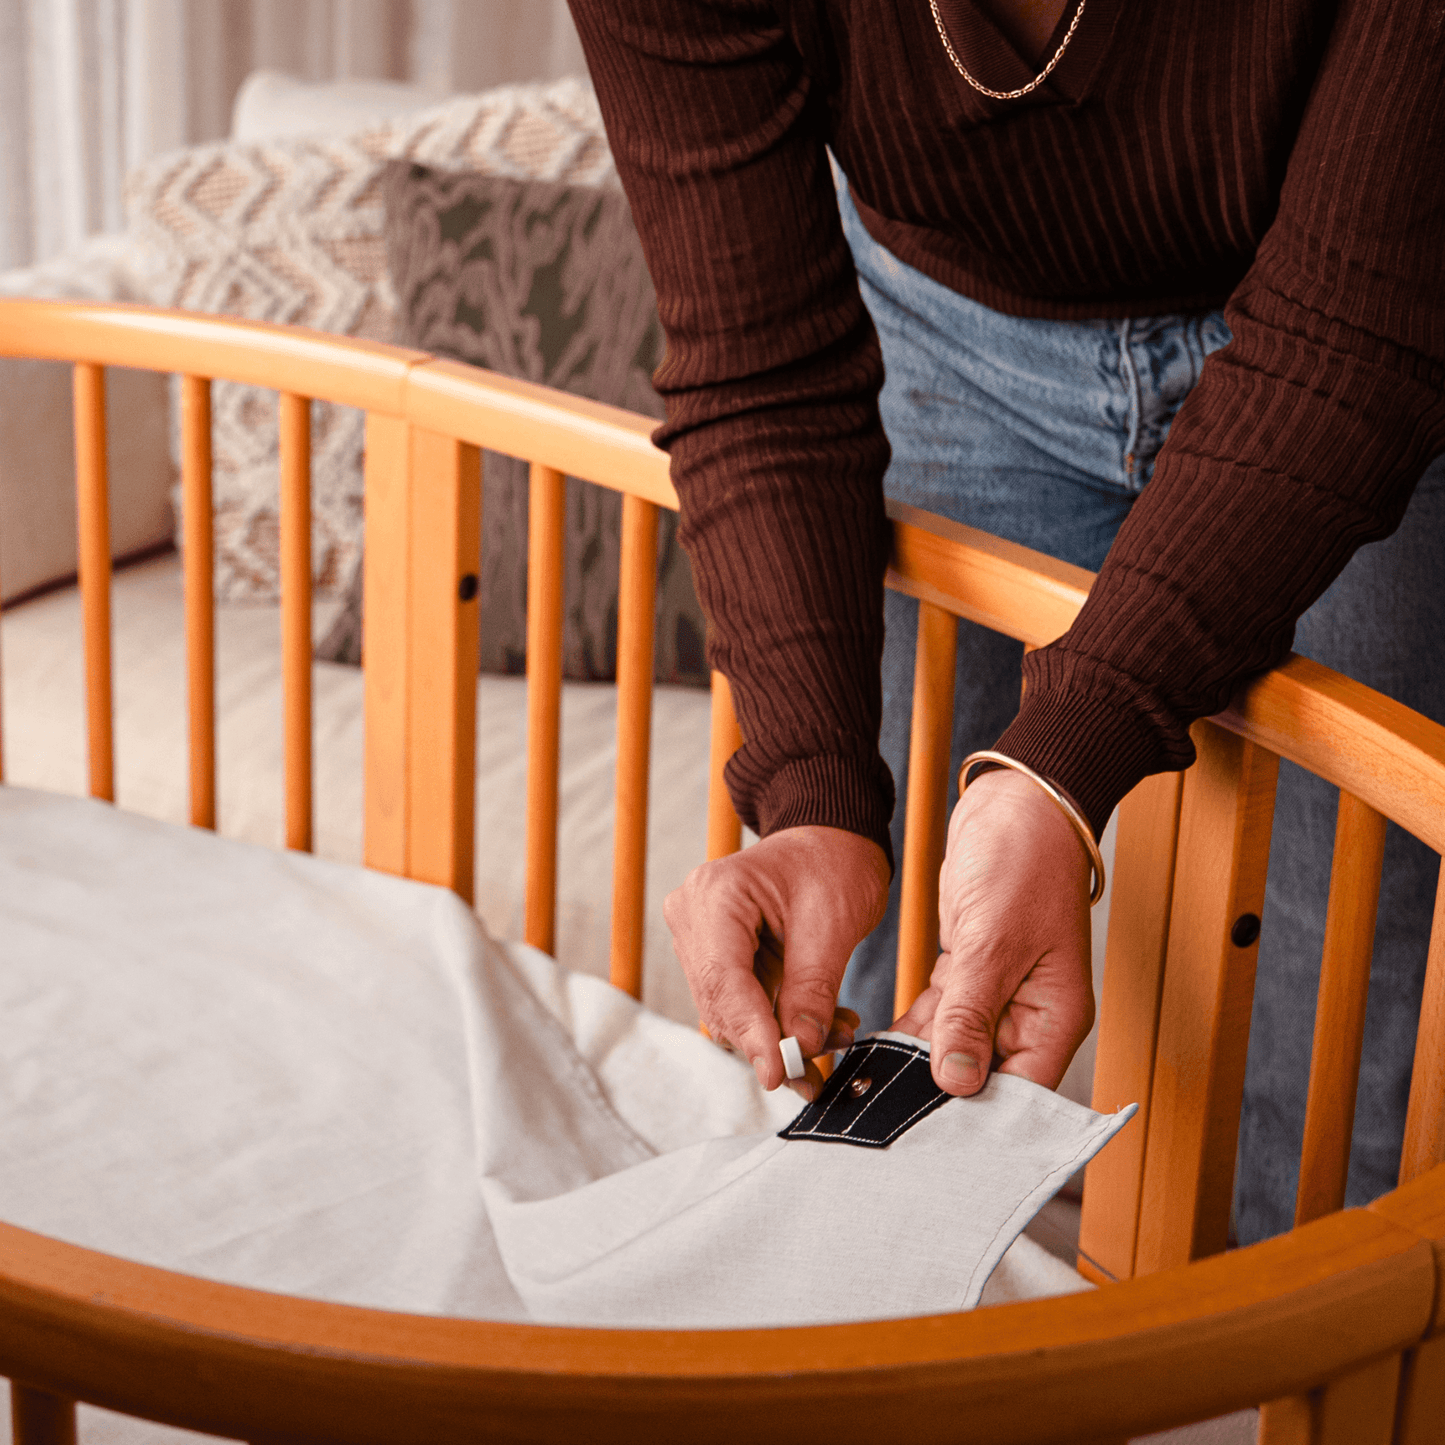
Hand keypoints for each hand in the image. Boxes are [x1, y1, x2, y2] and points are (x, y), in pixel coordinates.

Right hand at [663, 825, 889, 1095]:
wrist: (828, 840)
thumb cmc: (832, 863)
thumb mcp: (833, 923)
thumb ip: (812, 986)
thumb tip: (799, 1047)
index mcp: (716, 894)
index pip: (725, 979)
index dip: (752, 1033)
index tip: (779, 1074)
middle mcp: (693, 915)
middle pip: (723, 1002)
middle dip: (772, 1041)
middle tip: (817, 1075)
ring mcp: (698, 936)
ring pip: (731, 1011)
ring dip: (781, 1035)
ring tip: (835, 1036)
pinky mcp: (715, 954)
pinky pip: (742, 1003)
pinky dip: (780, 1019)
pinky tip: (822, 1024)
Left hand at [891, 768, 1093, 1096]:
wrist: (1016, 804)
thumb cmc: (1025, 860)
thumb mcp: (995, 939)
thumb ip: (972, 1012)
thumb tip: (956, 1082)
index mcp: (1055, 1017)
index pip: (1021, 1095)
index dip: (976, 1122)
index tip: (925, 1142)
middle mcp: (1028, 1016)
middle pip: (982, 1080)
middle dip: (934, 1099)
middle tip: (878, 1125)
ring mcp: (997, 996)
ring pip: (951, 1051)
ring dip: (911, 1069)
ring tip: (863, 1097)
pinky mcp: (967, 974)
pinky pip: (935, 1020)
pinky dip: (906, 1035)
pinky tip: (870, 1055)